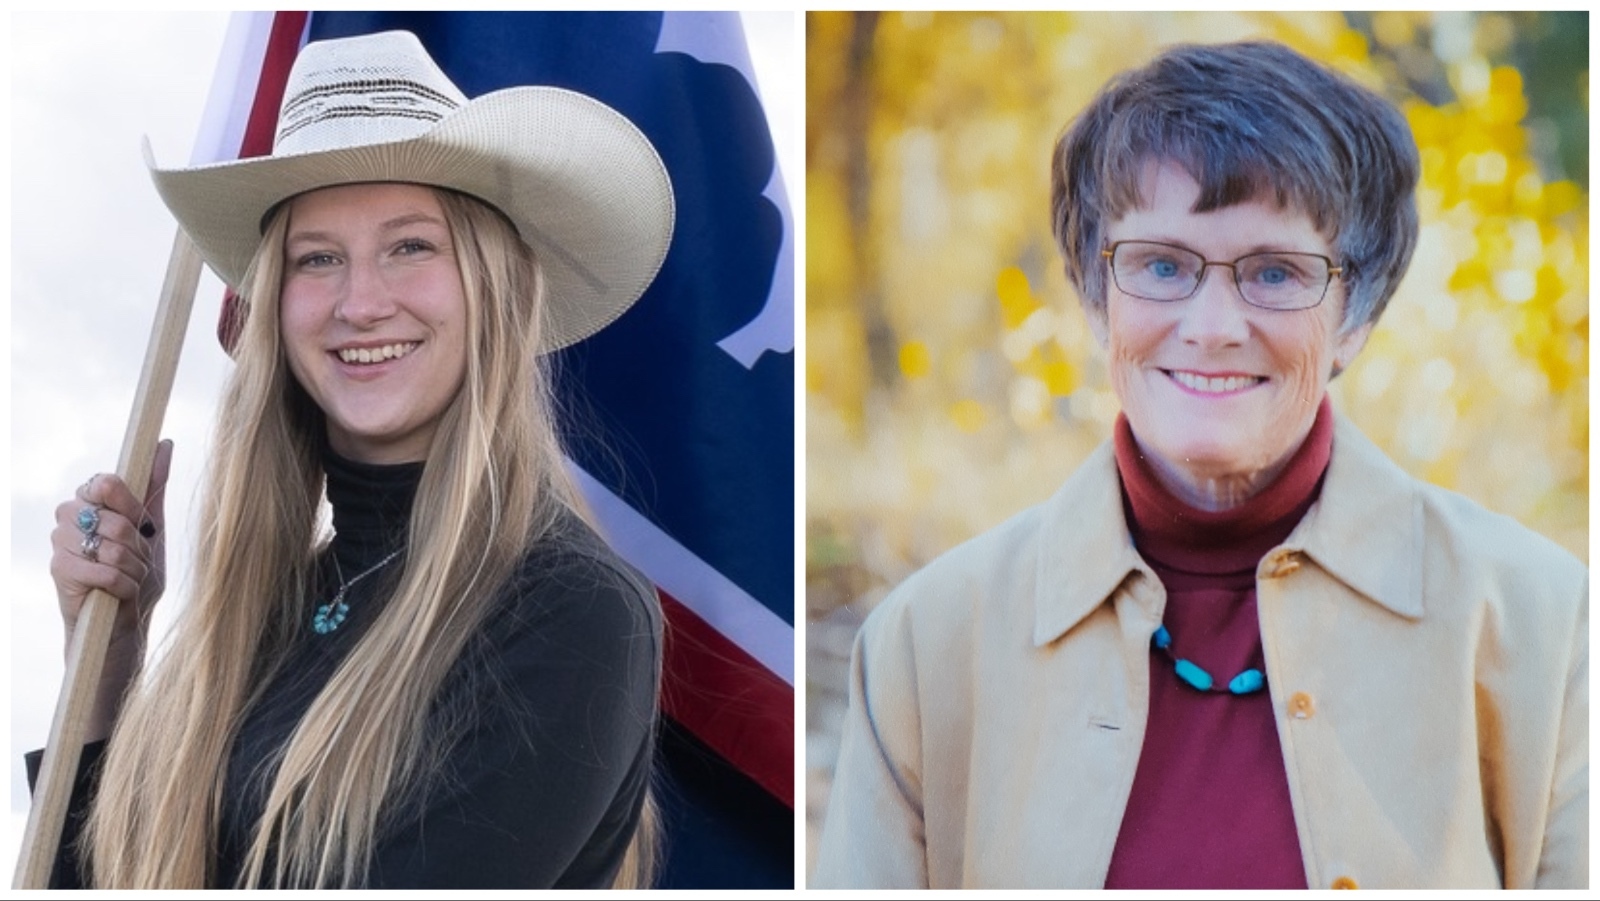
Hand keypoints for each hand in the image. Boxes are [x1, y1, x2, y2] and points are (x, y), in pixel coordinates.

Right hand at [50, 439, 172, 650]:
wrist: (125, 620)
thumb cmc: (138, 571)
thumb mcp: (153, 526)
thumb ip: (155, 484)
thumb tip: (165, 442)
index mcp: (90, 499)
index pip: (107, 483)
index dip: (130, 505)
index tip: (143, 524)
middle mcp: (69, 515)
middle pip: (113, 518)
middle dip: (138, 546)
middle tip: (137, 560)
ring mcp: (60, 541)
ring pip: (111, 546)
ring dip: (133, 568)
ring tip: (129, 577)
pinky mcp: (59, 570)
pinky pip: (105, 571)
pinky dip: (124, 585)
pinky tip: (120, 592)